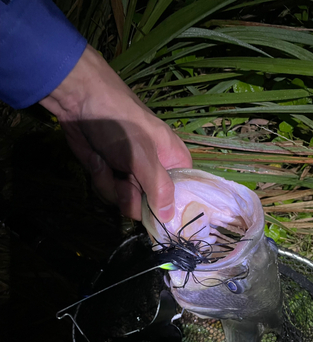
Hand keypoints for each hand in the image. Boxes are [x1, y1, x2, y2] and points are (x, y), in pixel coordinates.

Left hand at [39, 45, 191, 220]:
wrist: (79, 102)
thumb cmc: (120, 124)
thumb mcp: (143, 156)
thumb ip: (159, 188)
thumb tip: (169, 219)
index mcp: (175, 164)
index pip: (183, 198)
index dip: (170, 209)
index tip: (158, 216)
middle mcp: (156, 173)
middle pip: (150, 207)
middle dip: (132, 196)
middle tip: (124, 179)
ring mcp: (132, 176)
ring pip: (126, 203)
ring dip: (112, 186)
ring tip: (107, 162)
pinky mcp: (111, 176)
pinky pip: (108, 194)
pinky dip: (100, 178)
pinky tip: (97, 160)